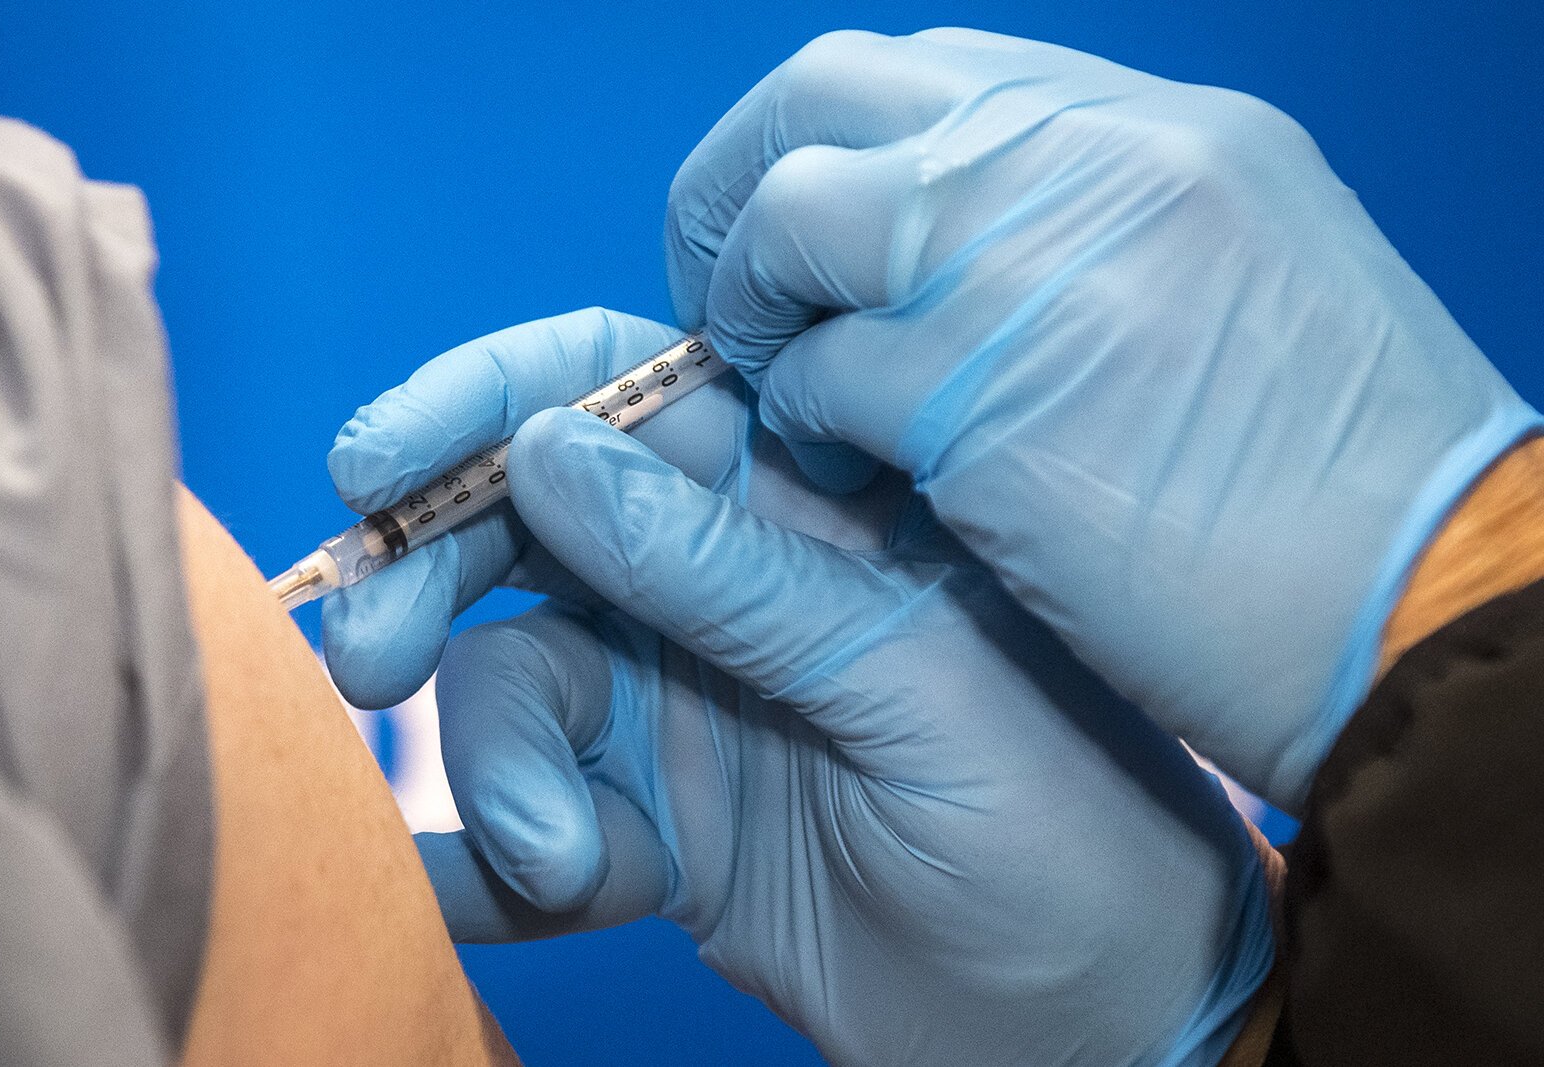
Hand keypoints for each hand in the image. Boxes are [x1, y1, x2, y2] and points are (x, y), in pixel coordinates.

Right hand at [325, 309, 1272, 1063]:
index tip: (376, 461)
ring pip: (515, 681)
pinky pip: (527, 817)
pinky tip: (447, 893)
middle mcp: (727, 582)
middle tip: (362, 661)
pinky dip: (476, 856)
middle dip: (426, 575)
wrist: (1096, 1030)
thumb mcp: (912, 683)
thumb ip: (732, 574)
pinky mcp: (655, 827)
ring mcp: (683, 704)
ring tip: (565, 860)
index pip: (629, 389)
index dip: (492, 397)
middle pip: (527, 523)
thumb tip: (548, 451)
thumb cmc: (1069, 831)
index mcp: (810, 502)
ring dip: (497, 763)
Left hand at [664, 28, 1539, 810]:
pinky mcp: (981, 396)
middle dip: (742, 184)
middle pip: (826, 92)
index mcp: (1162, 130)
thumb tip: (951, 242)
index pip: (937, 76)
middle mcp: (1093, 156)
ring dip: (754, 299)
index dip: (836, 146)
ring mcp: (1032, 260)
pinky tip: (847, 470)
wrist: (1435, 603)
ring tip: (783, 386)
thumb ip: (1093, 237)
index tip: (803, 229)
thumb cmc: (1346, 488)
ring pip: (795, 214)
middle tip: (729, 285)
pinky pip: (821, 373)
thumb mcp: (1241, 286)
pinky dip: (803, 419)